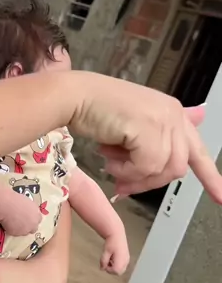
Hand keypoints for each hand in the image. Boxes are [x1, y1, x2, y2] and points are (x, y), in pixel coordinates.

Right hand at [0, 192, 41, 235]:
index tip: (27, 217)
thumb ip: (29, 209)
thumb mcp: (26, 202)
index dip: (32, 219)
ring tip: (12, 222)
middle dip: (28, 226)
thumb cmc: (15, 199)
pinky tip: (7, 223)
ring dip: (20, 229)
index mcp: (37, 214)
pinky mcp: (17, 234)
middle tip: (21, 222)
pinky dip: (12, 230)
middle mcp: (33, 223)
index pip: (38, 219)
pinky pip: (15, 233)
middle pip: (33, 228)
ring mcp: (26, 230)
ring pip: (24, 232)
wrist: (7, 205)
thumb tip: (25, 211)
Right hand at [68, 78, 221, 201]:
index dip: (210, 177)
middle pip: (177, 168)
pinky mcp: (149, 127)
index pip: (198, 149)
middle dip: (148, 182)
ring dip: (133, 176)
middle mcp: (173, 113)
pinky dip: (124, 171)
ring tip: (111, 163)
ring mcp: (163, 119)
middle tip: (122, 185)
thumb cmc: (95, 110)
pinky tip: (108, 158)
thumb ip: (155, 142)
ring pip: (162, 170)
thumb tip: (180, 160)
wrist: (74, 96)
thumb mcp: (131, 128)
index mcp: (172, 112)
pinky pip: (145, 167)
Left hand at [100, 231, 129, 275]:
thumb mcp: (105, 252)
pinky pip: (123, 265)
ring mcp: (127, 259)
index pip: (115, 271)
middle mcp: (126, 260)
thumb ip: (103, 261)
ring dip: (114, 267)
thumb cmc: (112, 242)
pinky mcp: (127, 257)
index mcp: (121, 260)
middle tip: (107, 263)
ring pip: (121, 269)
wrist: (117, 234)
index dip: (109, 270)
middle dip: (112, 269)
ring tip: (110, 259)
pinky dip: (117, 264)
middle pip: (119, 272)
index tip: (104, 265)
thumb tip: (102, 268)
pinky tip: (113, 257)